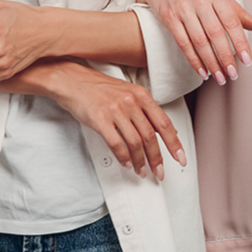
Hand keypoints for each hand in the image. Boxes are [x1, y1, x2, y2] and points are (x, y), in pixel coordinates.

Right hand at [14, 60, 185, 180]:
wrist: (71, 80)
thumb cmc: (97, 88)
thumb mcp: (126, 92)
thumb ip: (143, 110)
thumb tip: (160, 131)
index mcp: (141, 95)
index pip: (164, 123)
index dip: (174, 143)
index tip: (180, 157)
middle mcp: (131, 102)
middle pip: (151, 136)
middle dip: (157, 158)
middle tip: (160, 172)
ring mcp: (116, 110)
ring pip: (136, 142)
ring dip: (141, 161)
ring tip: (142, 171)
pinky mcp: (100, 119)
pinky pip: (117, 144)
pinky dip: (124, 157)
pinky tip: (126, 163)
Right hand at [134, 0, 251, 83]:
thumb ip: (240, 13)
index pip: (232, 22)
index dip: (240, 43)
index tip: (247, 61)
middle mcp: (200, 0)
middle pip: (216, 34)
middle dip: (226, 57)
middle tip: (233, 75)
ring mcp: (183, 8)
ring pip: (199, 40)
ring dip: (211, 62)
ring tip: (220, 78)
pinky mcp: (169, 17)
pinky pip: (182, 42)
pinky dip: (193, 60)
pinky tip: (202, 72)